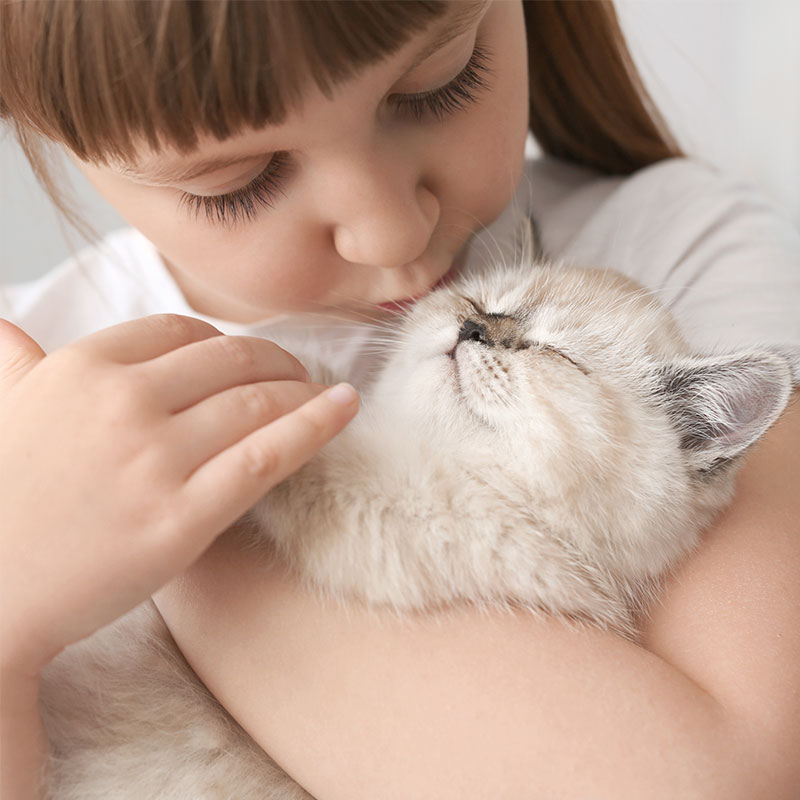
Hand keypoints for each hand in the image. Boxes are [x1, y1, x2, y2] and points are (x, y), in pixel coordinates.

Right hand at [0, 315, 357, 674]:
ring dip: (305, 390)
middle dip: (277, 360)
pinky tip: (346, 406)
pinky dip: (317, 425)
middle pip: (231, 358)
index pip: (181, 330)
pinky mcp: (184, 519)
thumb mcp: (3, 414)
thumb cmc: (5, 503)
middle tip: (298, 372)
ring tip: (326, 393)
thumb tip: (8, 328)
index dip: (225, 342)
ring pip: (259, 402)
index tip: (246, 359)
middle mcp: (122, 403)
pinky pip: (268, 457)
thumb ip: (18, 365)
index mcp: (83, 368)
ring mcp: (155, 461)